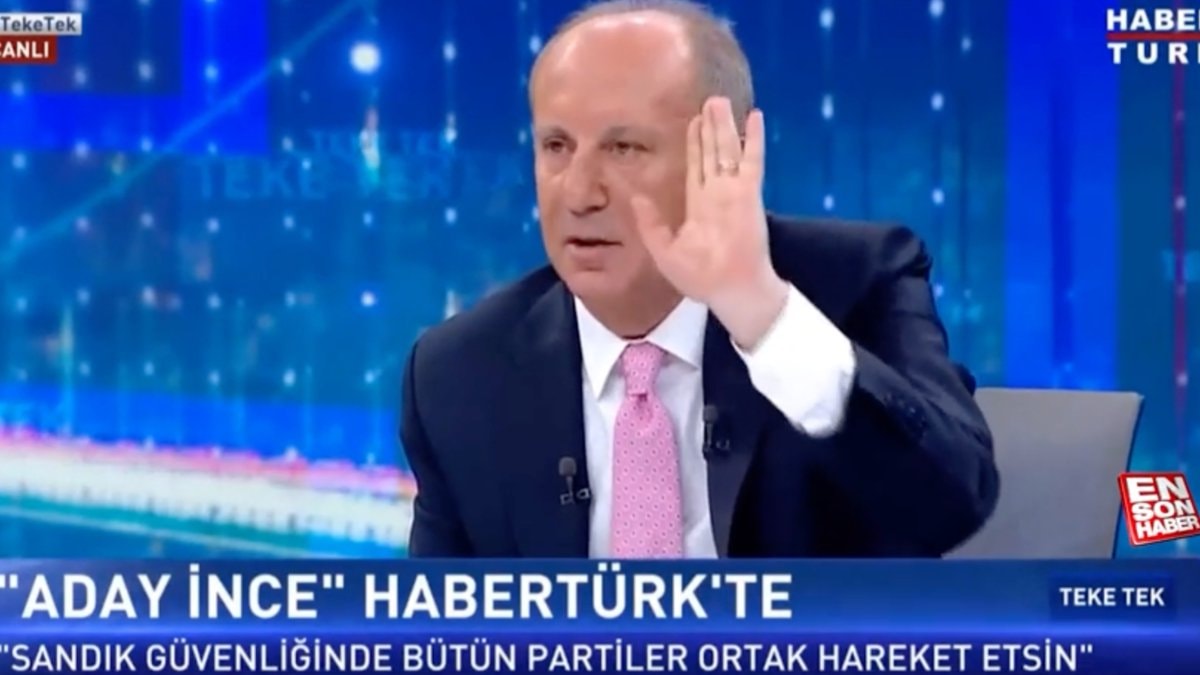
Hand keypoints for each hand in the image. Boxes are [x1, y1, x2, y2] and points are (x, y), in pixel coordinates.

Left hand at [632, 96, 787, 349]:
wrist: (729, 290)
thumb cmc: (701, 279)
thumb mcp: (665, 251)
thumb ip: (650, 224)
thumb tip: (635, 198)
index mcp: (701, 207)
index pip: (696, 168)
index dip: (694, 145)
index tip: (692, 123)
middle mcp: (718, 195)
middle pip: (712, 153)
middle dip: (710, 128)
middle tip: (709, 101)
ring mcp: (734, 192)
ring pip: (728, 150)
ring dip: (724, 125)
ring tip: (720, 100)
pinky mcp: (748, 194)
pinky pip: (751, 160)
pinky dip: (753, 138)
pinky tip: (753, 116)